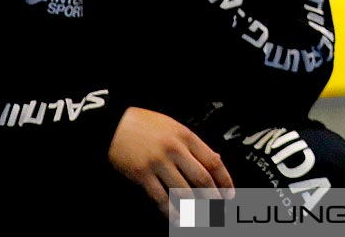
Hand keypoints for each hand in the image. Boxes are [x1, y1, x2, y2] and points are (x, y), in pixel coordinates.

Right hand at [108, 106, 233, 217]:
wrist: (115, 125)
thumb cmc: (146, 125)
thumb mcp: (174, 127)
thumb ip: (193, 144)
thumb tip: (215, 159)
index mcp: (186, 136)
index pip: (213, 161)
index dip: (224, 180)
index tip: (229, 192)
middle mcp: (175, 150)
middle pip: (201, 179)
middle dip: (213, 197)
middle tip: (218, 209)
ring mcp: (158, 163)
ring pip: (182, 192)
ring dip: (194, 208)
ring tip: (201, 218)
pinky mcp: (142, 175)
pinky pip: (160, 198)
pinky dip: (170, 211)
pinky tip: (177, 218)